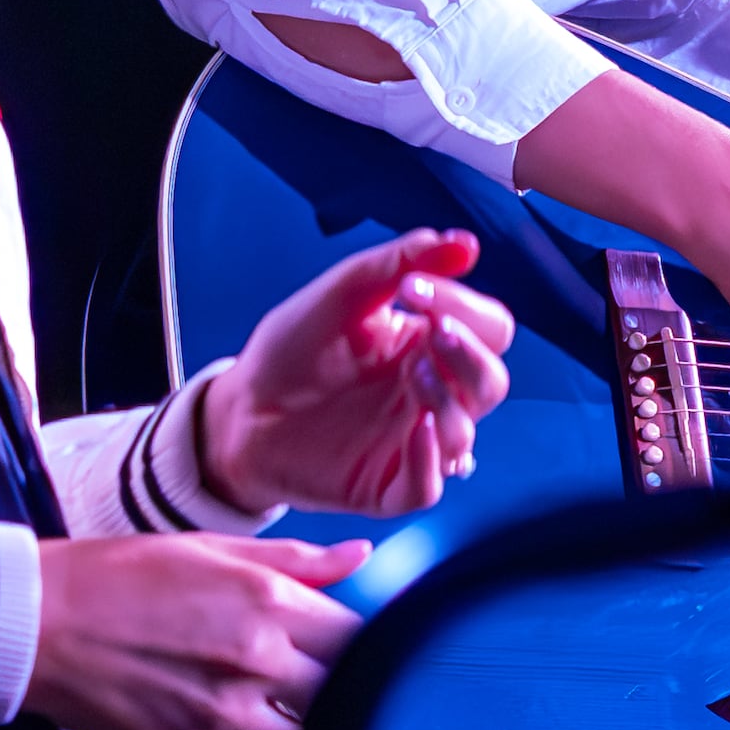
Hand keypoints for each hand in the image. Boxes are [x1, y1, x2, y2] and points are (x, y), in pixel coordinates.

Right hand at [25, 529, 358, 729]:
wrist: (35, 622)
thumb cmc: (118, 577)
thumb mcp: (209, 548)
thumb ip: (294, 560)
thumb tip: (361, 559)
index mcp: (266, 602)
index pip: (359, 638)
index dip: (359, 646)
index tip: (343, 647)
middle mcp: (255, 661)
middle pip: (342, 696)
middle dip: (340, 692)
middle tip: (318, 685)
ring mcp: (224, 716)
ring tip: (290, 721)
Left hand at [200, 227, 510, 518]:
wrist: (238, 409)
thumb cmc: (290, 351)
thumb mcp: (342, 293)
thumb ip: (400, 263)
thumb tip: (466, 243)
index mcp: (427, 345)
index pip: (488, 329)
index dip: (466, 308)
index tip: (413, 289)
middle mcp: (429, 395)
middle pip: (491, 382)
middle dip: (471, 356)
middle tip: (435, 332)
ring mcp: (410, 443)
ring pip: (465, 433)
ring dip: (450, 403)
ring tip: (413, 376)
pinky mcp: (385, 486)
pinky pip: (429, 486)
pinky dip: (429, 460)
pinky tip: (414, 430)